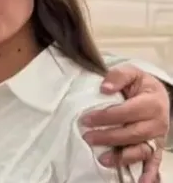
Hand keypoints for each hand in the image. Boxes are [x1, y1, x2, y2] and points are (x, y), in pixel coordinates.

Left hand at [80, 64, 169, 182]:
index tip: (85, 119)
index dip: (105, 117)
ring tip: (103, 159)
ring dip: (122, 157)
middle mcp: (157, 122)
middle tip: (87, 137)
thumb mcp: (131, 72)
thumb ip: (118, 76)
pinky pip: (154, 162)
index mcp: (152, 102)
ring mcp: (157, 137)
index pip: (126, 112)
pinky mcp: (156, 147)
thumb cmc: (140, 84)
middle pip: (132, 133)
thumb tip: (104, 88)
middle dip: (108, 137)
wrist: (156, 94)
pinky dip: (148, 174)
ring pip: (141, 150)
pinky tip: (141, 182)